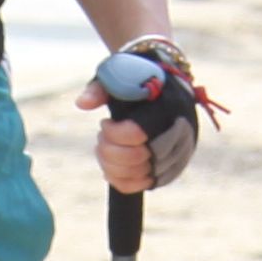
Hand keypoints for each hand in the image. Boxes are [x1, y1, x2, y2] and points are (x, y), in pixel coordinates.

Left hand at [75, 35, 207, 192]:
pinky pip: (145, 185)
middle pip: (138, 158)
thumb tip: (81, 104)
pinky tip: (110, 165)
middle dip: (109, 151)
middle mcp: (179, 132)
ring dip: (112, 166)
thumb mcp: (117, 75)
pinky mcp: (173, 168)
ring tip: (105, 148)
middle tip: (102, 136)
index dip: (113, 133)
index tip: (105, 122)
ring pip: (140, 175)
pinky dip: (122, 180)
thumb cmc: (136, 78)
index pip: (137, 134)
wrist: (166, 85)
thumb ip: (99, 88)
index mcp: (168, 105)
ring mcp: (179, 153)